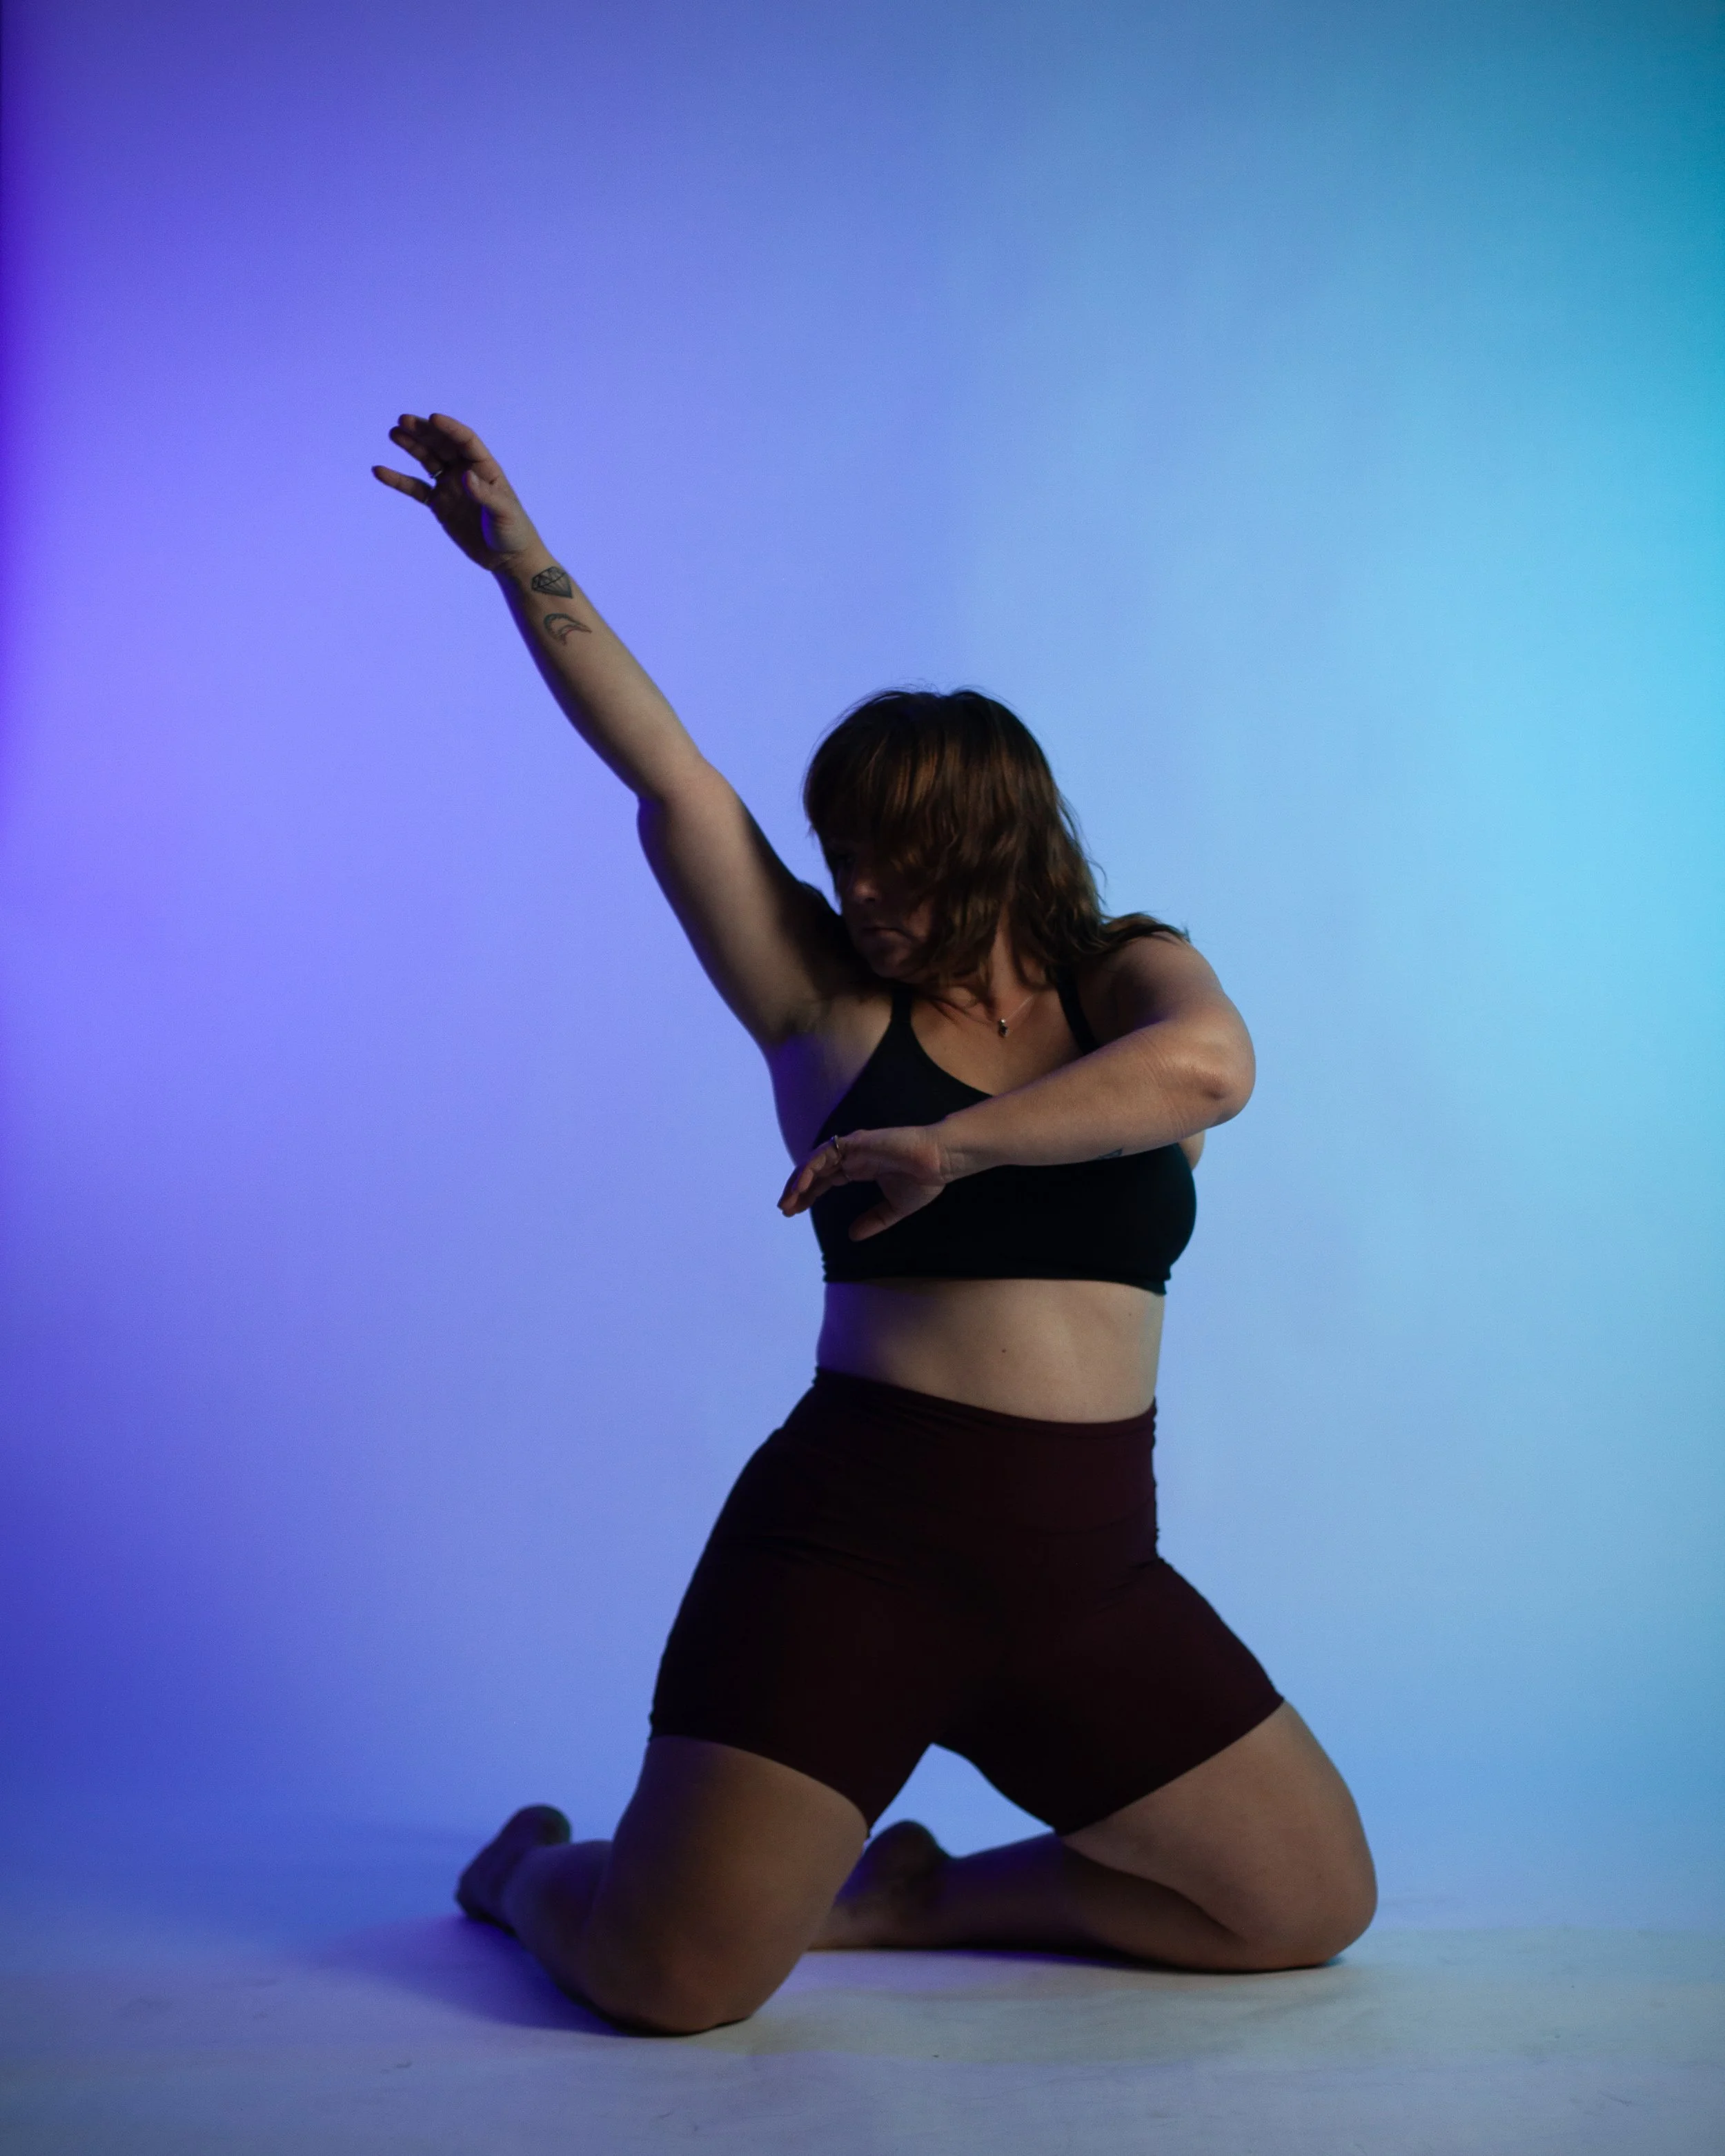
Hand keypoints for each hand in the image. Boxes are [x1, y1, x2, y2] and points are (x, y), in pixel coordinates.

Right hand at [372, 413, 540, 568]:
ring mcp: (450, 487)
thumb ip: (486, 494)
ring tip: (393, 433)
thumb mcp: (504, 512)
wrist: (506, 558)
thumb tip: (465, 476)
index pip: (466, 441)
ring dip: (411, 446)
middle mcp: (465, 472)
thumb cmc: (513, 531)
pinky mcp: (438, 504)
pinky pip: (415, 488)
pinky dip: (398, 480)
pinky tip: (379, 471)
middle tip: (403, 420)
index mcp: (485, 468)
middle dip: (423, 432)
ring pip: (427, 460)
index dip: (450, 428)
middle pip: (442, 445)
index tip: (432, 418)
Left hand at [778, 1125, 951, 1239]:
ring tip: (788, 1202)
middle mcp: (852, 1156)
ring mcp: (853, 1147)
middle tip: (784, 1210)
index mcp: (858, 1168)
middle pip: (814, 1170)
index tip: (795, 1212)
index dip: (808, 1194)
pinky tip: (802, 1186)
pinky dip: (811, 1168)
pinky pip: (826, 1153)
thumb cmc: (923, 1180)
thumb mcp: (893, 1209)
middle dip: (797, 1189)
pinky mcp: (857, 1142)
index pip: (824, 1180)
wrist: (940, 1162)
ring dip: (799, 1180)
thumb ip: (873, 1221)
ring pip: (815, 1161)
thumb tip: (852, 1236)